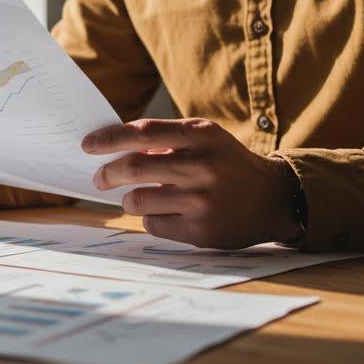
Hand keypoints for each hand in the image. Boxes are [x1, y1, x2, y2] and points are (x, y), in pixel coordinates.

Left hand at [82, 118, 301, 248]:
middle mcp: (203, 166)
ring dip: (129, 199)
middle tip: (99, 178)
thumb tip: (115, 148)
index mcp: (202, 136)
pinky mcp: (201, 230)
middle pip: (133, 168)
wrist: (275, 199)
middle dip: (107, 174)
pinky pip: (153, 224)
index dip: (109, 139)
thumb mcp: (206, 140)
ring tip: (138, 197)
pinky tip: (166, 213)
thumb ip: (167, 141)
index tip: (88, 146)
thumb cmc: (228, 164)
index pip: (143, 132)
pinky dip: (151, 218)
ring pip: (137, 200)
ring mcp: (202, 200)